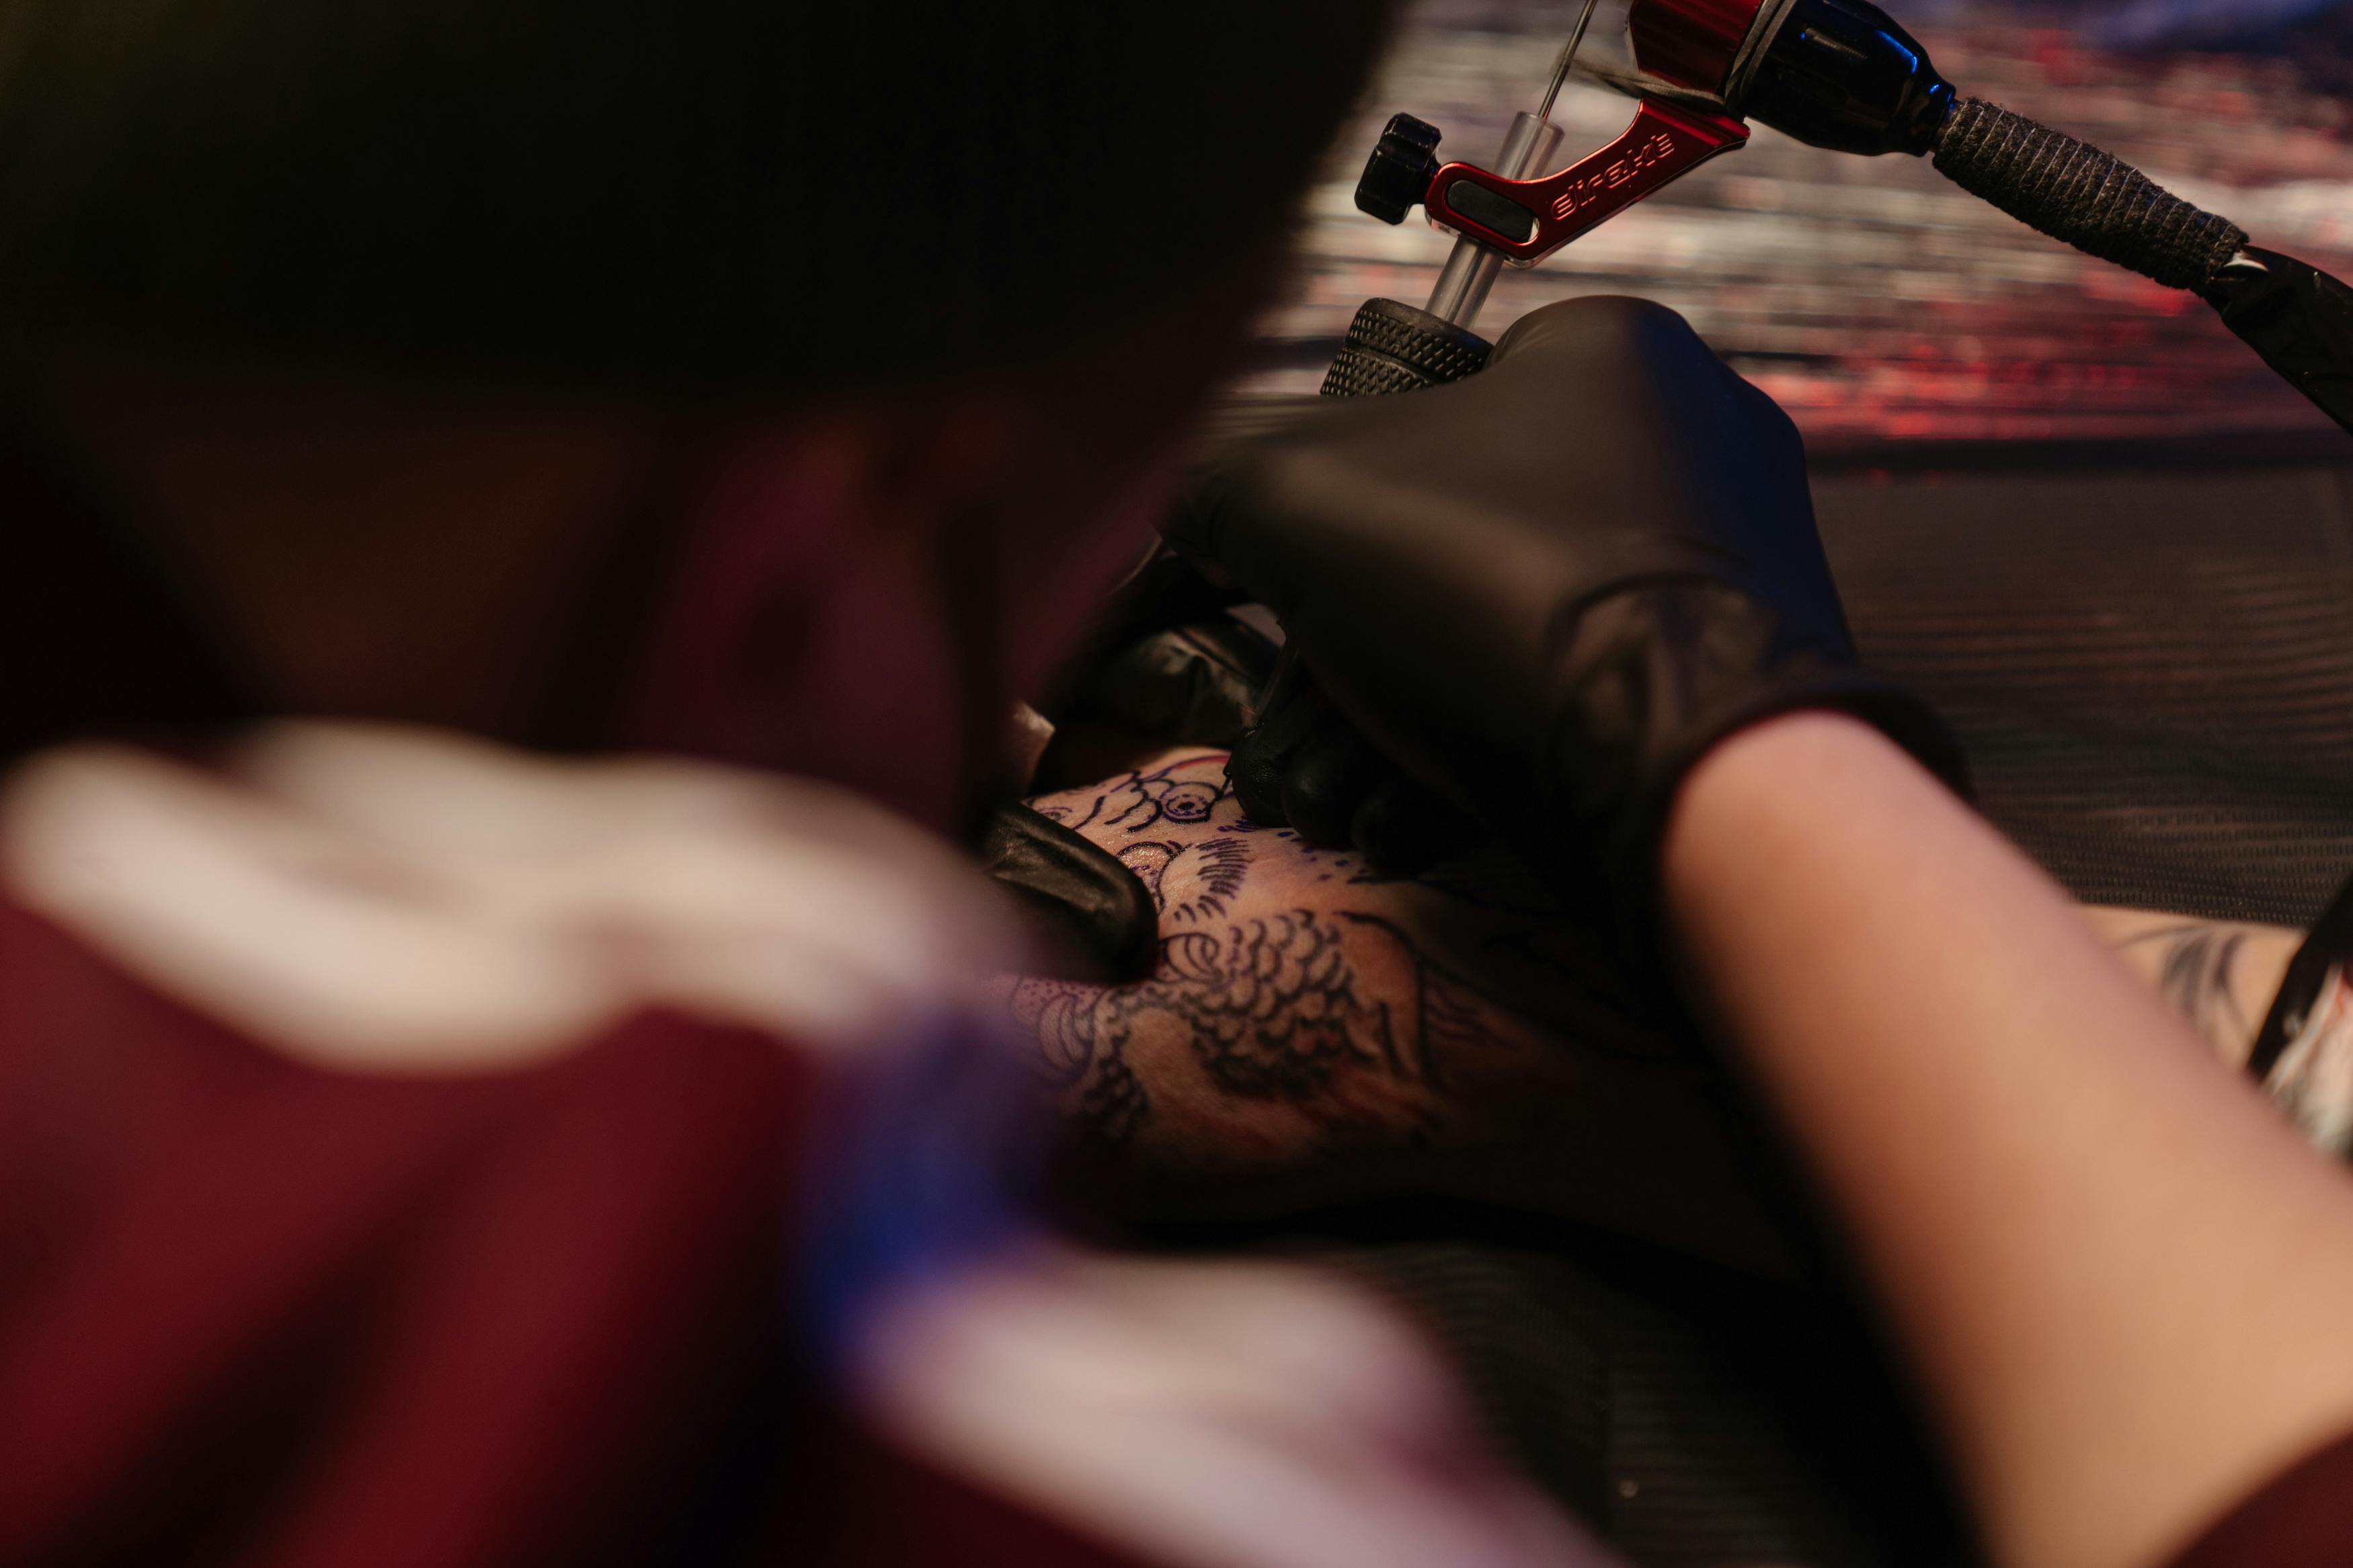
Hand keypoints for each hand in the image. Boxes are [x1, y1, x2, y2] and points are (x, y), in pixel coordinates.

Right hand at [1167, 297, 1962, 917]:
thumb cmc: (1493, 588)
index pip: (1432, 401)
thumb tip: (1177, 496)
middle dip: (1359, 642)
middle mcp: (1699, 438)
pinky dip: (1500, 750)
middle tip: (1302, 717)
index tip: (1291, 591)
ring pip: (1519, 630)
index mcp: (1611, 348)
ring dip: (1410, 714)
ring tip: (1345, 790)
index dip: (1333, 501)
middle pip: (1465, 531)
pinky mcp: (1751, 688)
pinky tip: (1421, 815)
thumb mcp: (1294, 502)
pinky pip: (1591, 699)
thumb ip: (1214, 477)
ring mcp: (1740, 568)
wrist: (1689, 775)